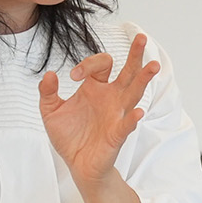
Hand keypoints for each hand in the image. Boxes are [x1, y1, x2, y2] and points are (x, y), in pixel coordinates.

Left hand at [38, 33, 159, 187]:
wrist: (77, 164)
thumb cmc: (69, 136)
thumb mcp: (50, 111)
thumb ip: (47, 92)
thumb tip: (50, 74)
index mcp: (97, 88)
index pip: (102, 64)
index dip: (89, 64)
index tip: (73, 76)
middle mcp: (111, 98)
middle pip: (128, 72)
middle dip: (135, 55)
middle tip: (141, 38)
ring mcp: (117, 115)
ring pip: (134, 93)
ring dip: (144, 80)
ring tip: (153, 66)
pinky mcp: (116, 134)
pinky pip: (126, 125)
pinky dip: (132, 119)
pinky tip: (139, 112)